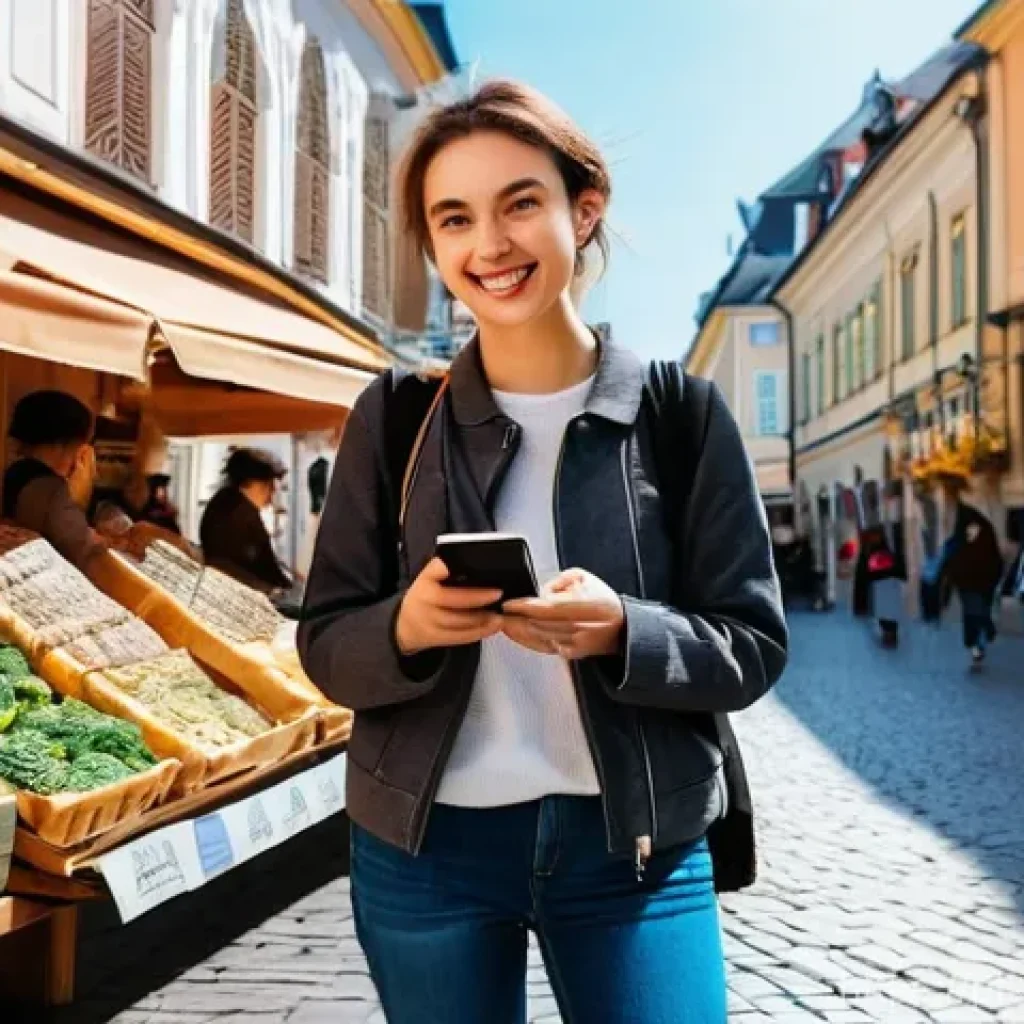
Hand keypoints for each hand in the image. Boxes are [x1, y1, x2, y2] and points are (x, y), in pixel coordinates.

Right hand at [395, 557, 503, 655]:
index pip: (438, 569)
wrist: (405, 624)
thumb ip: (448, 572)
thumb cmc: (425, 597)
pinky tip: (491, 626)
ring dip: (483, 618)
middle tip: (498, 593)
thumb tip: (480, 567)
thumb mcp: (430, 579)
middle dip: (479, 597)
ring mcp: (429, 620)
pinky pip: (461, 637)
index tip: (476, 565)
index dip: (453, 567)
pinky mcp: (435, 637)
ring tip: (499, 613)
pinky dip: (480, 632)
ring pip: (460, 621)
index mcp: (425, 579)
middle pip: (454, 599)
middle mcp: (425, 599)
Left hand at [501, 568, 624, 659]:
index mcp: (582, 606)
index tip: (508, 604)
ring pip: (539, 636)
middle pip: (538, 624)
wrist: (621, 628)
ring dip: (520, 630)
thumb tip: (540, 593)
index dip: (523, 606)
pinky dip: (531, 640)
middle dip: (517, 619)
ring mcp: (574, 643)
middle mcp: (578, 627)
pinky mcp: (571, 654)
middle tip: (500, 614)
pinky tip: (520, 633)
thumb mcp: (583, 578)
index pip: (545, 608)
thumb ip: (559, 581)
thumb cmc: (602, 600)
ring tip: (506, 623)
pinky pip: (545, 646)